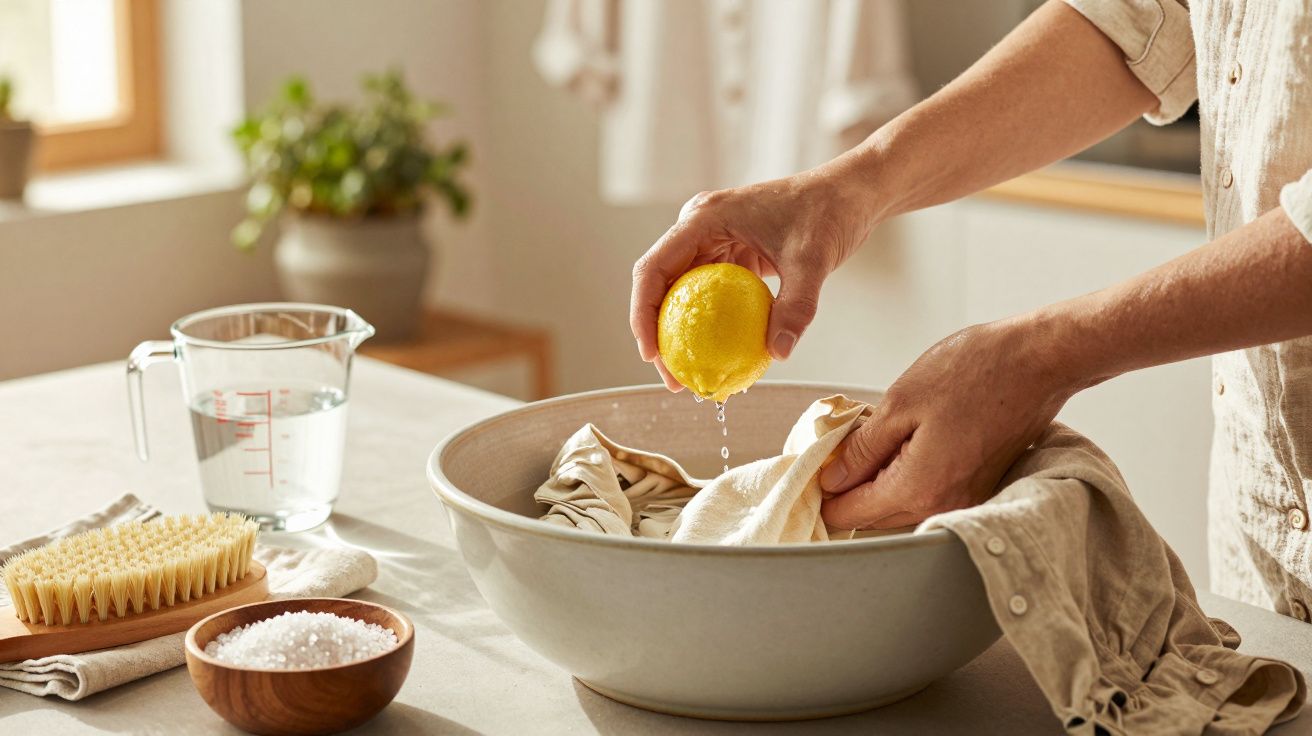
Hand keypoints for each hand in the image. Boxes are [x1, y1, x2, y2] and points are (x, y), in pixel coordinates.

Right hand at [629, 171, 879, 389]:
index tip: (653, 355)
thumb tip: (779, 353)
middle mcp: (699, 227)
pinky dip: (711, 325)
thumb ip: (796, 306)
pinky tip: (721, 358)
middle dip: (659, 334)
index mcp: (703, 218)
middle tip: (675, 380)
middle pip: (662, 285)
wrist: (851, 194)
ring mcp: (714, 240)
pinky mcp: (731, 254)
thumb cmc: (829, 212)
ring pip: (682, 293)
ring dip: (682, 333)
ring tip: (692, 376)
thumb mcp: (813, 260)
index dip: (643, 315)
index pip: (654, 268)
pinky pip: (711, 294)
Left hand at [819, 318, 1082, 528]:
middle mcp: (943, 505)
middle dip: (846, 489)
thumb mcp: (900, 403)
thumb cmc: (976, 371)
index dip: (821, 494)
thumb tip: (832, 477)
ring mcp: (964, 499)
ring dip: (876, 481)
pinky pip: (926, 492)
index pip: (849, 515)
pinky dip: (905, 475)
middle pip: (873, 517)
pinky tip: (900, 442)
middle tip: (832, 449)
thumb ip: (862, 448)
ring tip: (866, 440)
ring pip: (900, 506)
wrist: (1039, 360)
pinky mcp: (978, 486)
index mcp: (918, 488)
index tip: (809, 468)